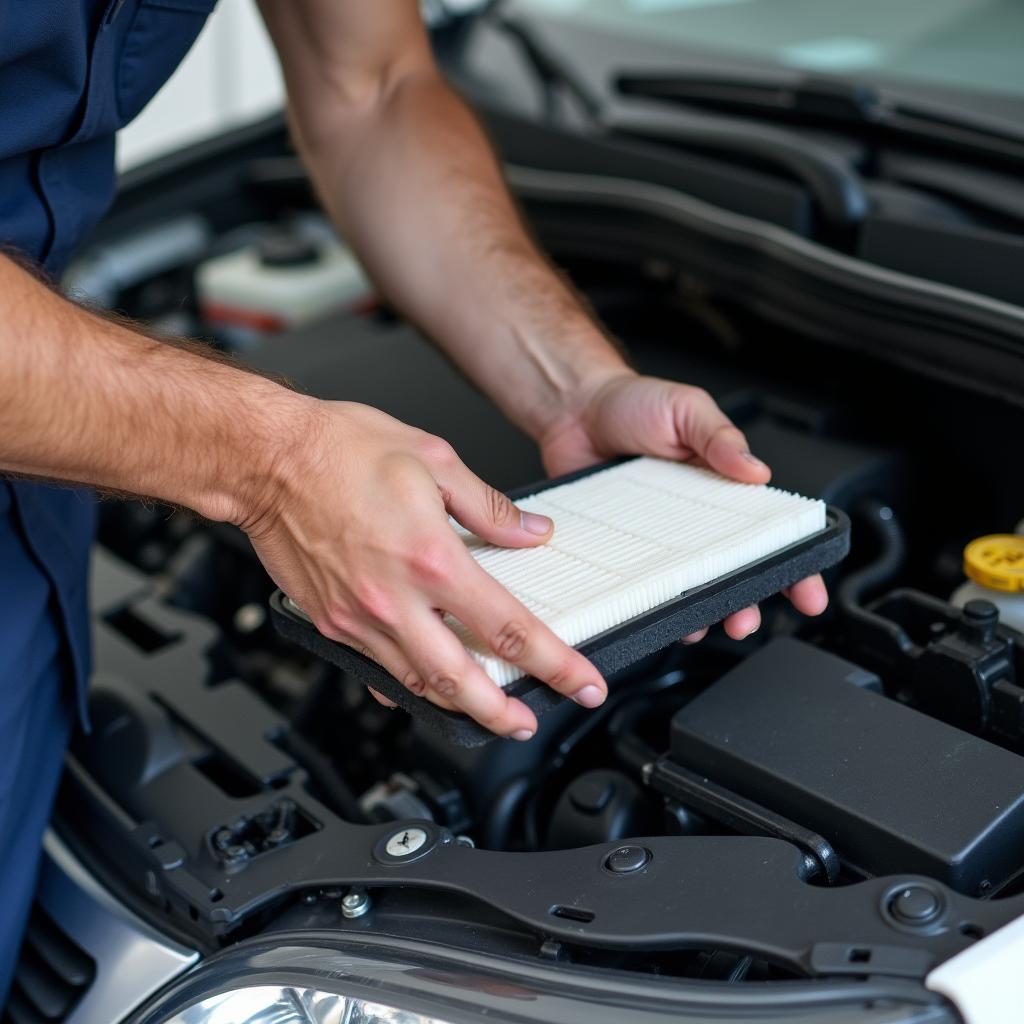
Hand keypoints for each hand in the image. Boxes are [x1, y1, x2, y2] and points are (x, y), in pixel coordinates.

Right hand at [243, 400, 606, 738]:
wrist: (264, 458)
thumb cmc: (338, 449)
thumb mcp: (432, 459)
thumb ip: (489, 506)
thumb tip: (530, 531)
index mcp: (432, 558)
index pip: (509, 627)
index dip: (555, 663)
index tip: (581, 682)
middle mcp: (395, 598)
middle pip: (461, 681)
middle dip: (502, 713)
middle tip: (529, 724)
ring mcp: (358, 618)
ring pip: (416, 684)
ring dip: (456, 706)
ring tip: (485, 712)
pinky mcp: (330, 622)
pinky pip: (374, 668)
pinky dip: (403, 685)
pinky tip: (420, 688)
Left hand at [539, 371, 828, 639]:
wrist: (574, 410)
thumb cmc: (633, 404)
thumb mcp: (686, 409)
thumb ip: (720, 437)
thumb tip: (756, 471)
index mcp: (724, 488)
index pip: (771, 534)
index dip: (795, 565)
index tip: (808, 596)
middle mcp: (697, 521)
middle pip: (736, 573)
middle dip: (749, 603)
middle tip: (746, 621)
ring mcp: (661, 539)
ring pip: (693, 589)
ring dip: (703, 612)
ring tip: (704, 623)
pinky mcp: (624, 548)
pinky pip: (643, 586)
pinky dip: (653, 606)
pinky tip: (657, 614)